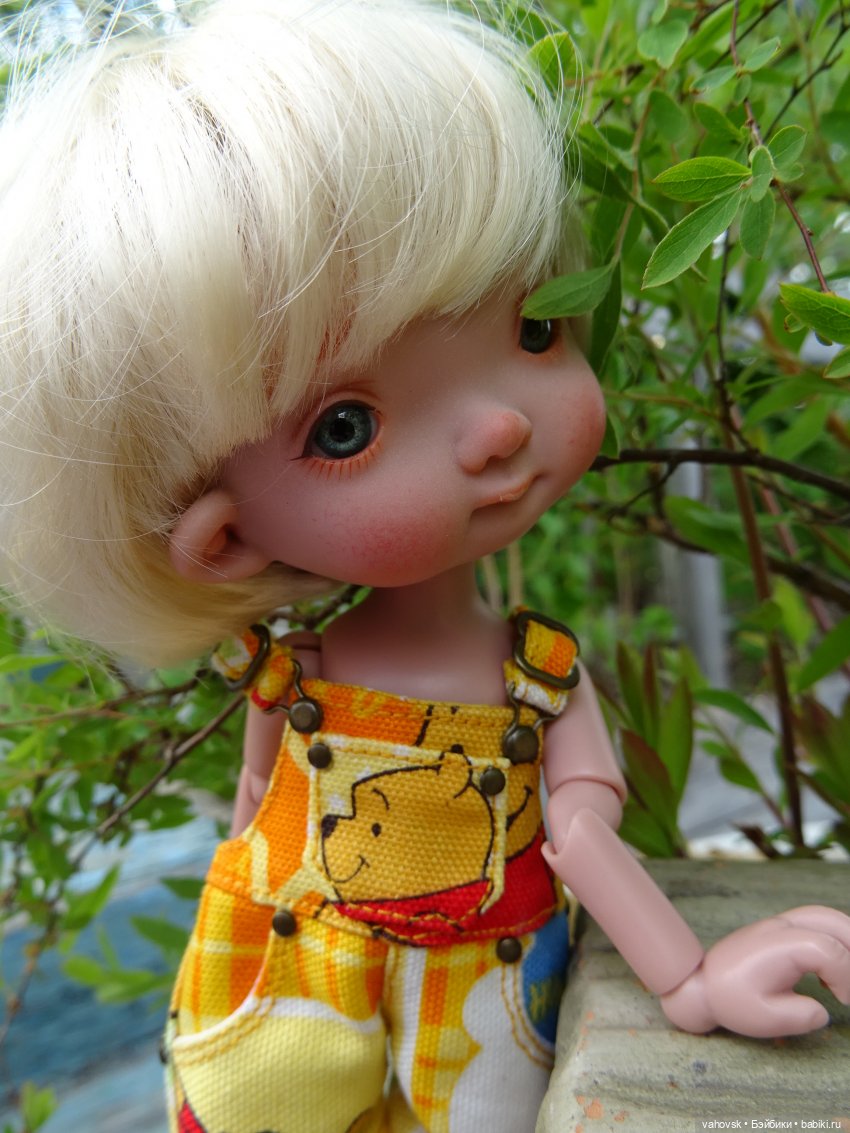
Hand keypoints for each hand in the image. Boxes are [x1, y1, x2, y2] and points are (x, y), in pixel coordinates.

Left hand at [661, 906, 849, 1037]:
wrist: (701, 982)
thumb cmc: (730, 1000)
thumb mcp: (763, 1019)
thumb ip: (799, 1017)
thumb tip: (823, 1011)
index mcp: (778, 946)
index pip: (829, 950)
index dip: (846, 976)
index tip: (842, 1001)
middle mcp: (782, 927)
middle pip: (832, 921)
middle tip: (847, 988)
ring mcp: (781, 924)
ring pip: (826, 916)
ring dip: (846, 942)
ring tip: (844, 979)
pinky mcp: (782, 930)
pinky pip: (816, 923)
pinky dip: (833, 941)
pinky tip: (830, 975)